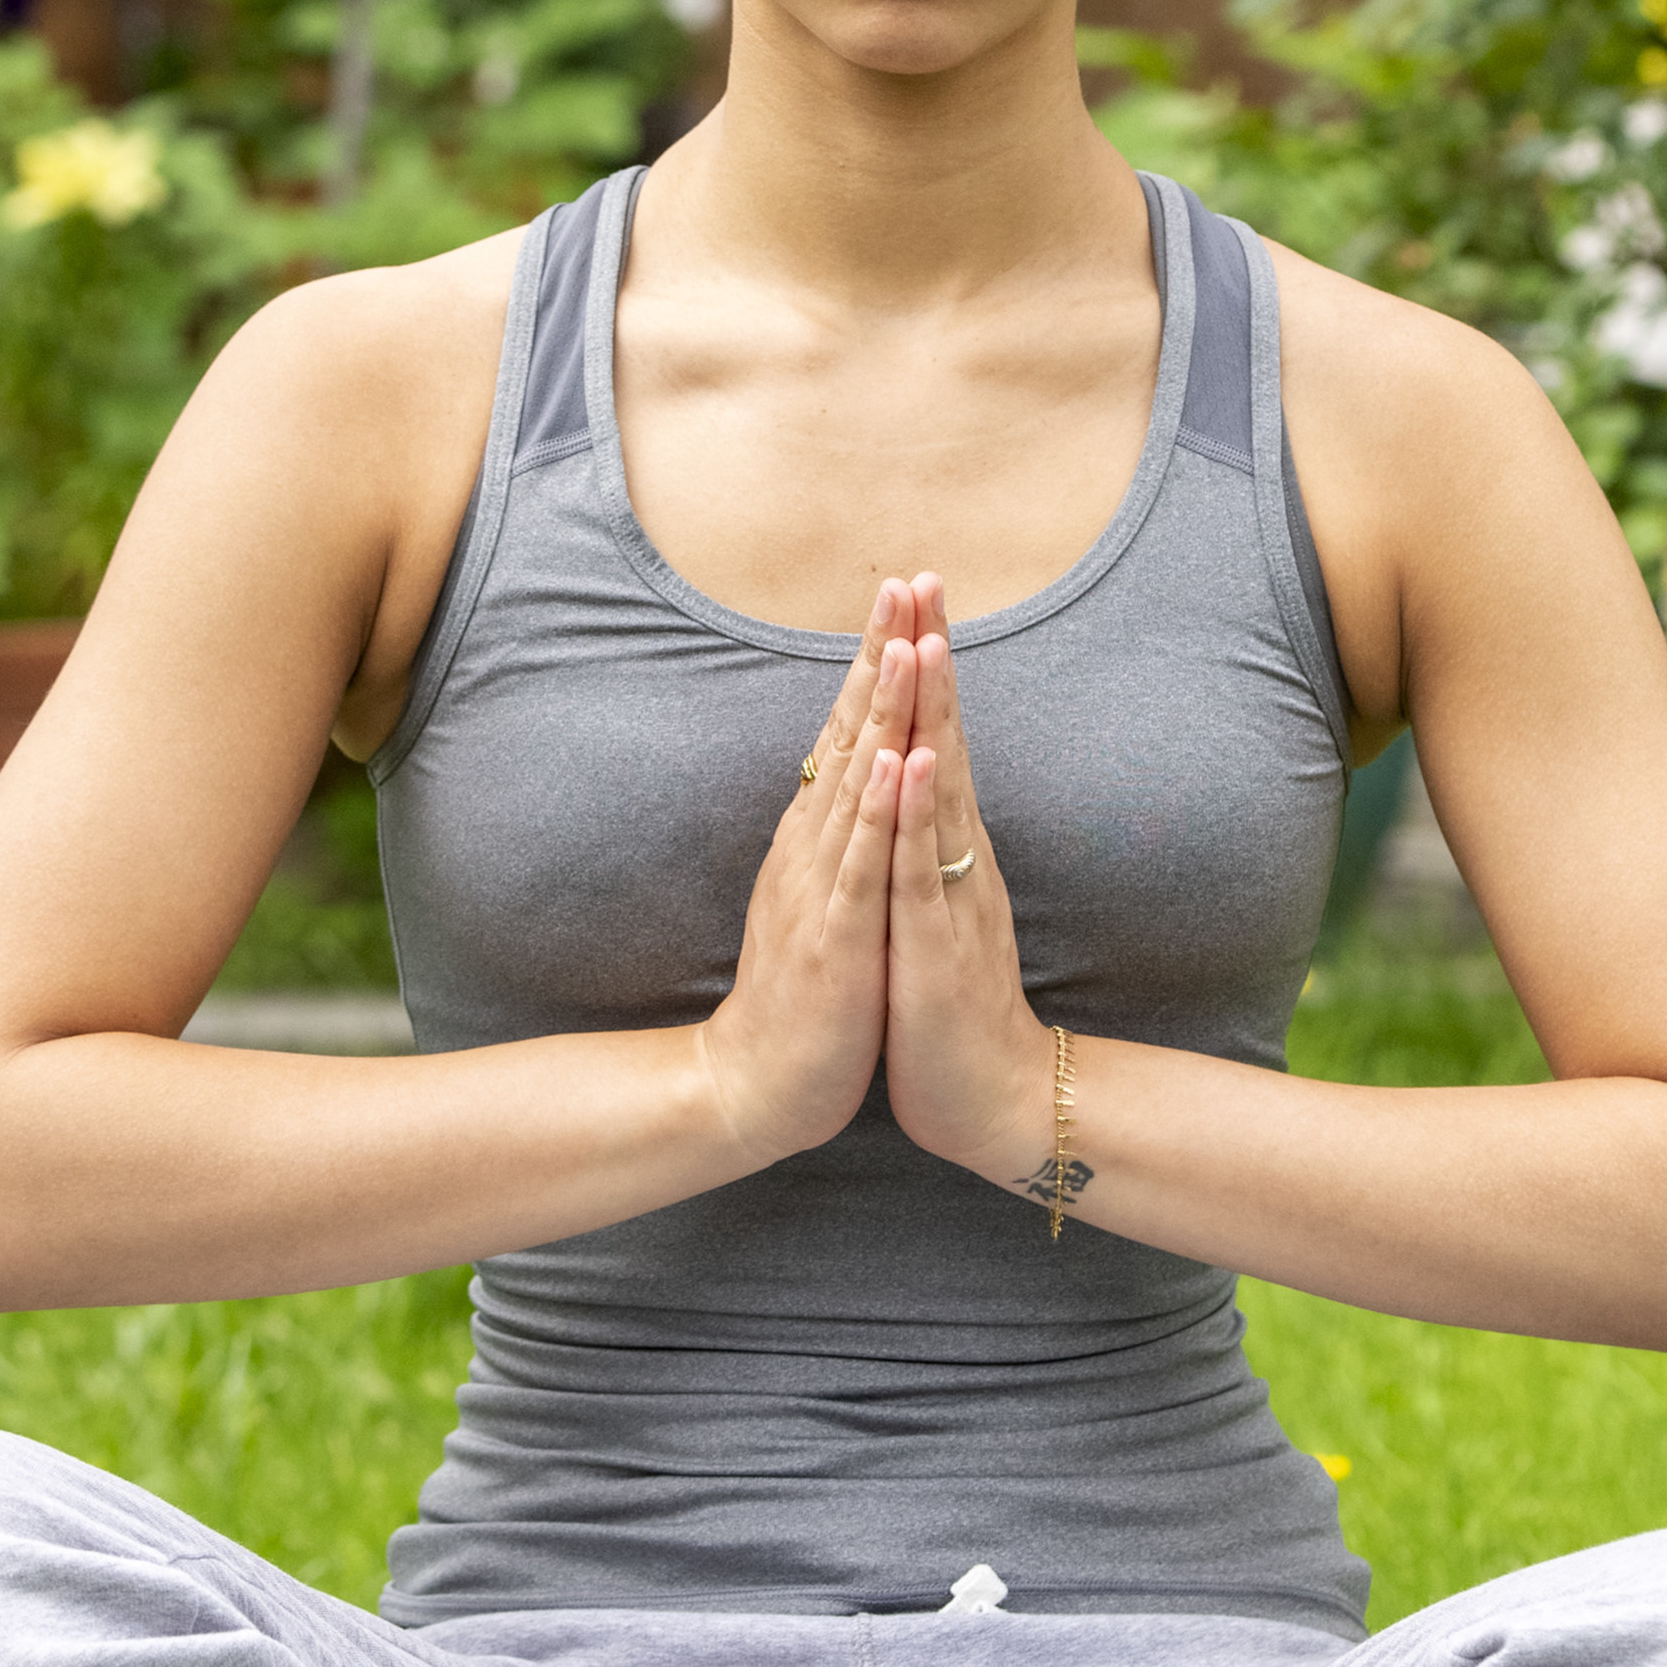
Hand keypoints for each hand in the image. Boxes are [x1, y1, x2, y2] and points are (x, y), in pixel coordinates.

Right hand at [693, 584, 916, 1169]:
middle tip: (905, 580)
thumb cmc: (803, 995)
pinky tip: (899, 762)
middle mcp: (814, 847)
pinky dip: (881, 810)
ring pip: (858, 782)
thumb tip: (845, 778)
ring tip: (908, 642)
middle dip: (881, 656)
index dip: (877, 662)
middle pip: (853, 733)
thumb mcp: (821, 897)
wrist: (757, 1086)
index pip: (852, 731)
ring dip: (883, 711)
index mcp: (819, 838)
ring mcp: (823, 887)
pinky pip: (862, 865)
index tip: (904, 596)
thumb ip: (830, 837)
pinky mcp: (838, 937)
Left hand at [878, 580, 1058, 1193]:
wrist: (993, 1101)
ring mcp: (950, 896)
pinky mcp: (935, 944)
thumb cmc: (951, 1004)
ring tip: (923, 642)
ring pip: (940, 789)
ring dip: (931, 715)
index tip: (908, 589)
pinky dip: (917, 816)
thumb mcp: (930, 906)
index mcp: (946, 845)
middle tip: (923, 576)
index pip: (933, 734)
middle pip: (944, 736)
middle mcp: (957, 855)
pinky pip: (923, 870)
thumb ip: (926, 846)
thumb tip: (916, 781)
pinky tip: (914, 767)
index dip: (920, 664)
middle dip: (930, 657)